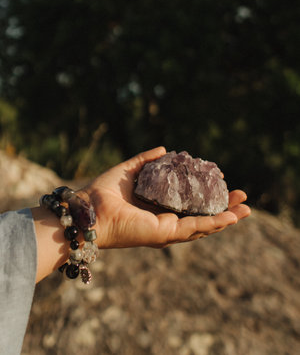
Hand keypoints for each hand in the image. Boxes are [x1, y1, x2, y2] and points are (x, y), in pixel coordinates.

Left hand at [79, 147, 250, 248]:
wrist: (88, 210)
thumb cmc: (103, 193)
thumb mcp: (130, 170)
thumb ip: (146, 161)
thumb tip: (165, 149)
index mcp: (158, 209)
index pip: (189, 205)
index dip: (208, 196)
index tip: (223, 183)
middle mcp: (165, 223)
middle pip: (201, 217)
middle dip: (223, 209)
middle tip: (241, 197)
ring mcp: (166, 231)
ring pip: (203, 226)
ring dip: (225, 218)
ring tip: (245, 209)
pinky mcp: (164, 234)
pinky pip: (194, 229)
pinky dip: (213, 223)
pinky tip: (230, 217)